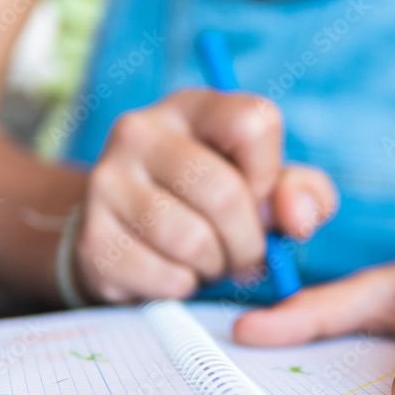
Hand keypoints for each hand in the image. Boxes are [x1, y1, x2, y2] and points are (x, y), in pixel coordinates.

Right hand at [73, 89, 337, 302]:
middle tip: (245, 256)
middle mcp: (141, 131)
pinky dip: (184, 287)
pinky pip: (163, 276)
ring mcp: (106, 181)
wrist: (129, 235)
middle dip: (249, 242)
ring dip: (215, 267)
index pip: (253, 124)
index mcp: (194, 107)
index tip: (260, 200)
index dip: (269, 177)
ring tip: (209, 261)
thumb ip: (303, 194)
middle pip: (223, 193)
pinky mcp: (91, 236)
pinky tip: (177, 272)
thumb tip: (297, 218)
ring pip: (191, 241)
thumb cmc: (212, 206)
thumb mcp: (267, 187)